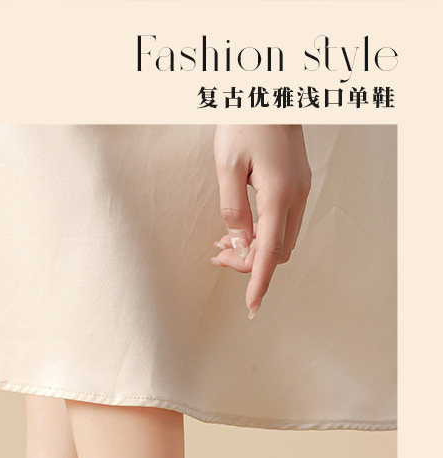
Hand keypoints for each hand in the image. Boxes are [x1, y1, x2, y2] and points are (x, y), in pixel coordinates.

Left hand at [210, 125, 310, 318]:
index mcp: (279, 195)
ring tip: (220, 244)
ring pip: (281, 236)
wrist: (268, 92)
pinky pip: (282, 220)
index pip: (270, 252)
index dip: (258, 282)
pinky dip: (261, 232)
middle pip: (278, 249)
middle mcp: (296, 196)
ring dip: (254, 247)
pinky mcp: (296, 183)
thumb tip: (240, 241)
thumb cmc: (244, 123)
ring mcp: (300, 189)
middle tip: (215, 257)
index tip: (251, 307)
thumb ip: (233, 206)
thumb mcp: (227, 164)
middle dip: (249, 262)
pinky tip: (238, 227)